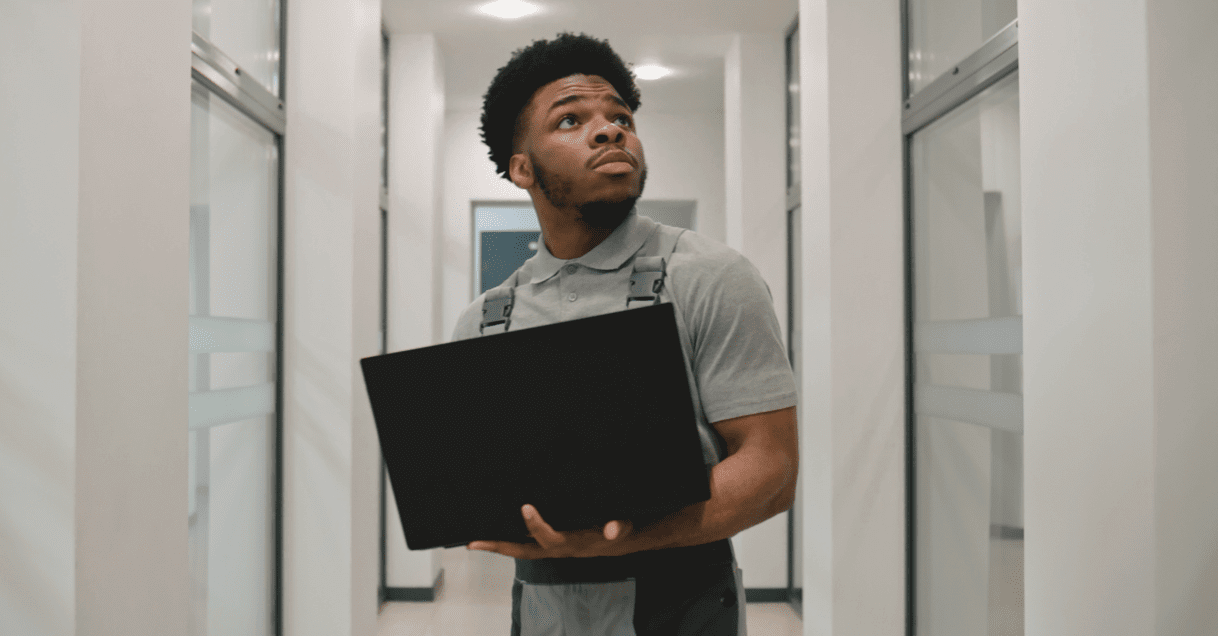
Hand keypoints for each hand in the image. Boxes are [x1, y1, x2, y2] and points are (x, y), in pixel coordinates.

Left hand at [466, 504, 633, 559]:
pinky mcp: (551, 542)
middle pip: (522, 552)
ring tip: (475, 541)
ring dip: (498, 546)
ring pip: (521, 550)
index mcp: (571, 543)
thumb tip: (613, 529)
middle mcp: (558, 548)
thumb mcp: (623, 526)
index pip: (548, 538)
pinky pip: (526, 544)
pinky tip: (497, 533)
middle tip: (473, 543)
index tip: (526, 507)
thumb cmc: (619, 530)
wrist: (620, 539)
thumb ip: (618, 527)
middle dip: (498, 547)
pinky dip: (510, 540)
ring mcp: (552, 547)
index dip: (536, 525)